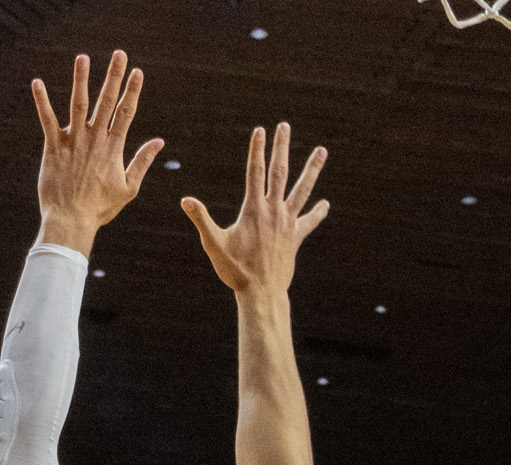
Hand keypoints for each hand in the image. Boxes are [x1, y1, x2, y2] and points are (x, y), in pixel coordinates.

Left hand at [30, 50, 163, 253]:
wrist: (71, 219)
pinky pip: (46, 119)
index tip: (138, 72)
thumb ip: (142, 161)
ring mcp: (73, 140)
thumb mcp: (129, 188)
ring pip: (78, 103)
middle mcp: (94, 139)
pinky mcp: (53, 146)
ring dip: (80, 79)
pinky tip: (37, 82)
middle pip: (106, 101)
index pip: (126, 113)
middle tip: (119, 54)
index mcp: (114, 148)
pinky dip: (42, 100)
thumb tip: (158, 142)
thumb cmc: (101, 207)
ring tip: (83, 57)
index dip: (132, 91)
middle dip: (114, 76)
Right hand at [182, 123, 328, 294]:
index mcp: (254, 209)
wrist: (262, 293)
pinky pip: (309, 221)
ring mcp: (287, 223)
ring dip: (311, 169)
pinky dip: (317, 212)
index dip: (257, 149)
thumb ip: (201, 219)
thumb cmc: (235, 270)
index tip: (260, 130)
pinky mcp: (296, 237)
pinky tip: (325, 203)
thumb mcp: (214, 244)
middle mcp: (274, 212)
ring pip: (302, 190)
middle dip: (281, 148)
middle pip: (280, 172)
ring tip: (322, 151)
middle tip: (285, 126)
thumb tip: (185, 200)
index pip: (255, 171)